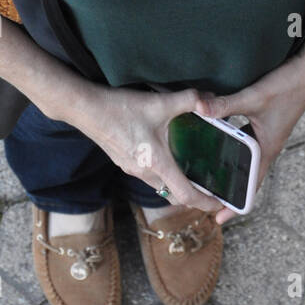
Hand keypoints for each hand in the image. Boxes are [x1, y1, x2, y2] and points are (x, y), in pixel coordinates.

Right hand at [63, 84, 226, 215]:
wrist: (84, 109)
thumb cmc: (120, 109)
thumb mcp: (159, 103)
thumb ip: (188, 100)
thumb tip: (209, 99)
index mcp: (157, 163)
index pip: (186, 195)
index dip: (205, 203)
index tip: (219, 205)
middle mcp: (144, 172)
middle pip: (173, 194)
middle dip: (193, 195)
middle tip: (210, 187)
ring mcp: (131, 169)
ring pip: (159, 185)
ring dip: (176, 183)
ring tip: (192, 170)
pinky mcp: (123, 161)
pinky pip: (147, 175)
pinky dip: (162, 173)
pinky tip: (165, 154)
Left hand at [194, 58, 304, 225]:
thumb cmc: (286, 87)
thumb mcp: (252, 98)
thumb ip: (224, 104)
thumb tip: (197, 109)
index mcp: (267, 149)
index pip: (250, 186)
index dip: (235, 204)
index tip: (218, 220)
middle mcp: (267, 147)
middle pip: (246, 177)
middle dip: (228, 190)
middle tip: (204, 199)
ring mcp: (267, 136)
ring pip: (246, 160)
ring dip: (230, 169)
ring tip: (208, 176)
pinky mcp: (266, 124)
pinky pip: (247, 144)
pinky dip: (234, 148)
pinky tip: (219, 142)